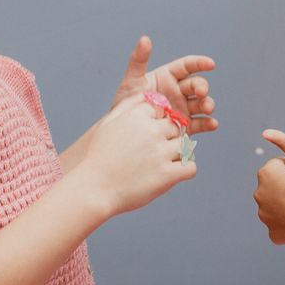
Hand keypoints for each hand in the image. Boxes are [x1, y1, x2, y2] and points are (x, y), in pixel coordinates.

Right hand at [73, 93, 195, 217]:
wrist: (94, 190)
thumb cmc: (99, 158)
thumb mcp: (108, 124)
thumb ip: (129, 105)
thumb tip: (149, 93)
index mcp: (137, 116)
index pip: (163, 110)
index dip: (158, 123)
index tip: (148, 136)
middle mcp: (151, 131)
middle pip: (176, 126)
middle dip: (169, 138)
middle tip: (154, 152)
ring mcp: (161, 153)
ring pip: (185, 146)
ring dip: (176, 154)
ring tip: (160, 164)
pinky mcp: (167, 175)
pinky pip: (190, 167)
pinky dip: (183, 171)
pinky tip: (170, 174)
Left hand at [113, 36, 216, 136]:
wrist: (126, 131)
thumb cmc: (127, 104)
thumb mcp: (132, 81)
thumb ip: (138, 60)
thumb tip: (145, 39)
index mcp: (168, 77)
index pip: (187, 66)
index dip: (200, 63)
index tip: (210, 64)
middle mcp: (178, 91)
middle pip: (196, 84)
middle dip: (202, 87)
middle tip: (201, 92)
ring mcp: (183, 108)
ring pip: (201, 103)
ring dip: (207, 104)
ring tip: (207, 109)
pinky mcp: (184, 126)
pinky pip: (199, 124)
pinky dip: (208, 124)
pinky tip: (212, 124)